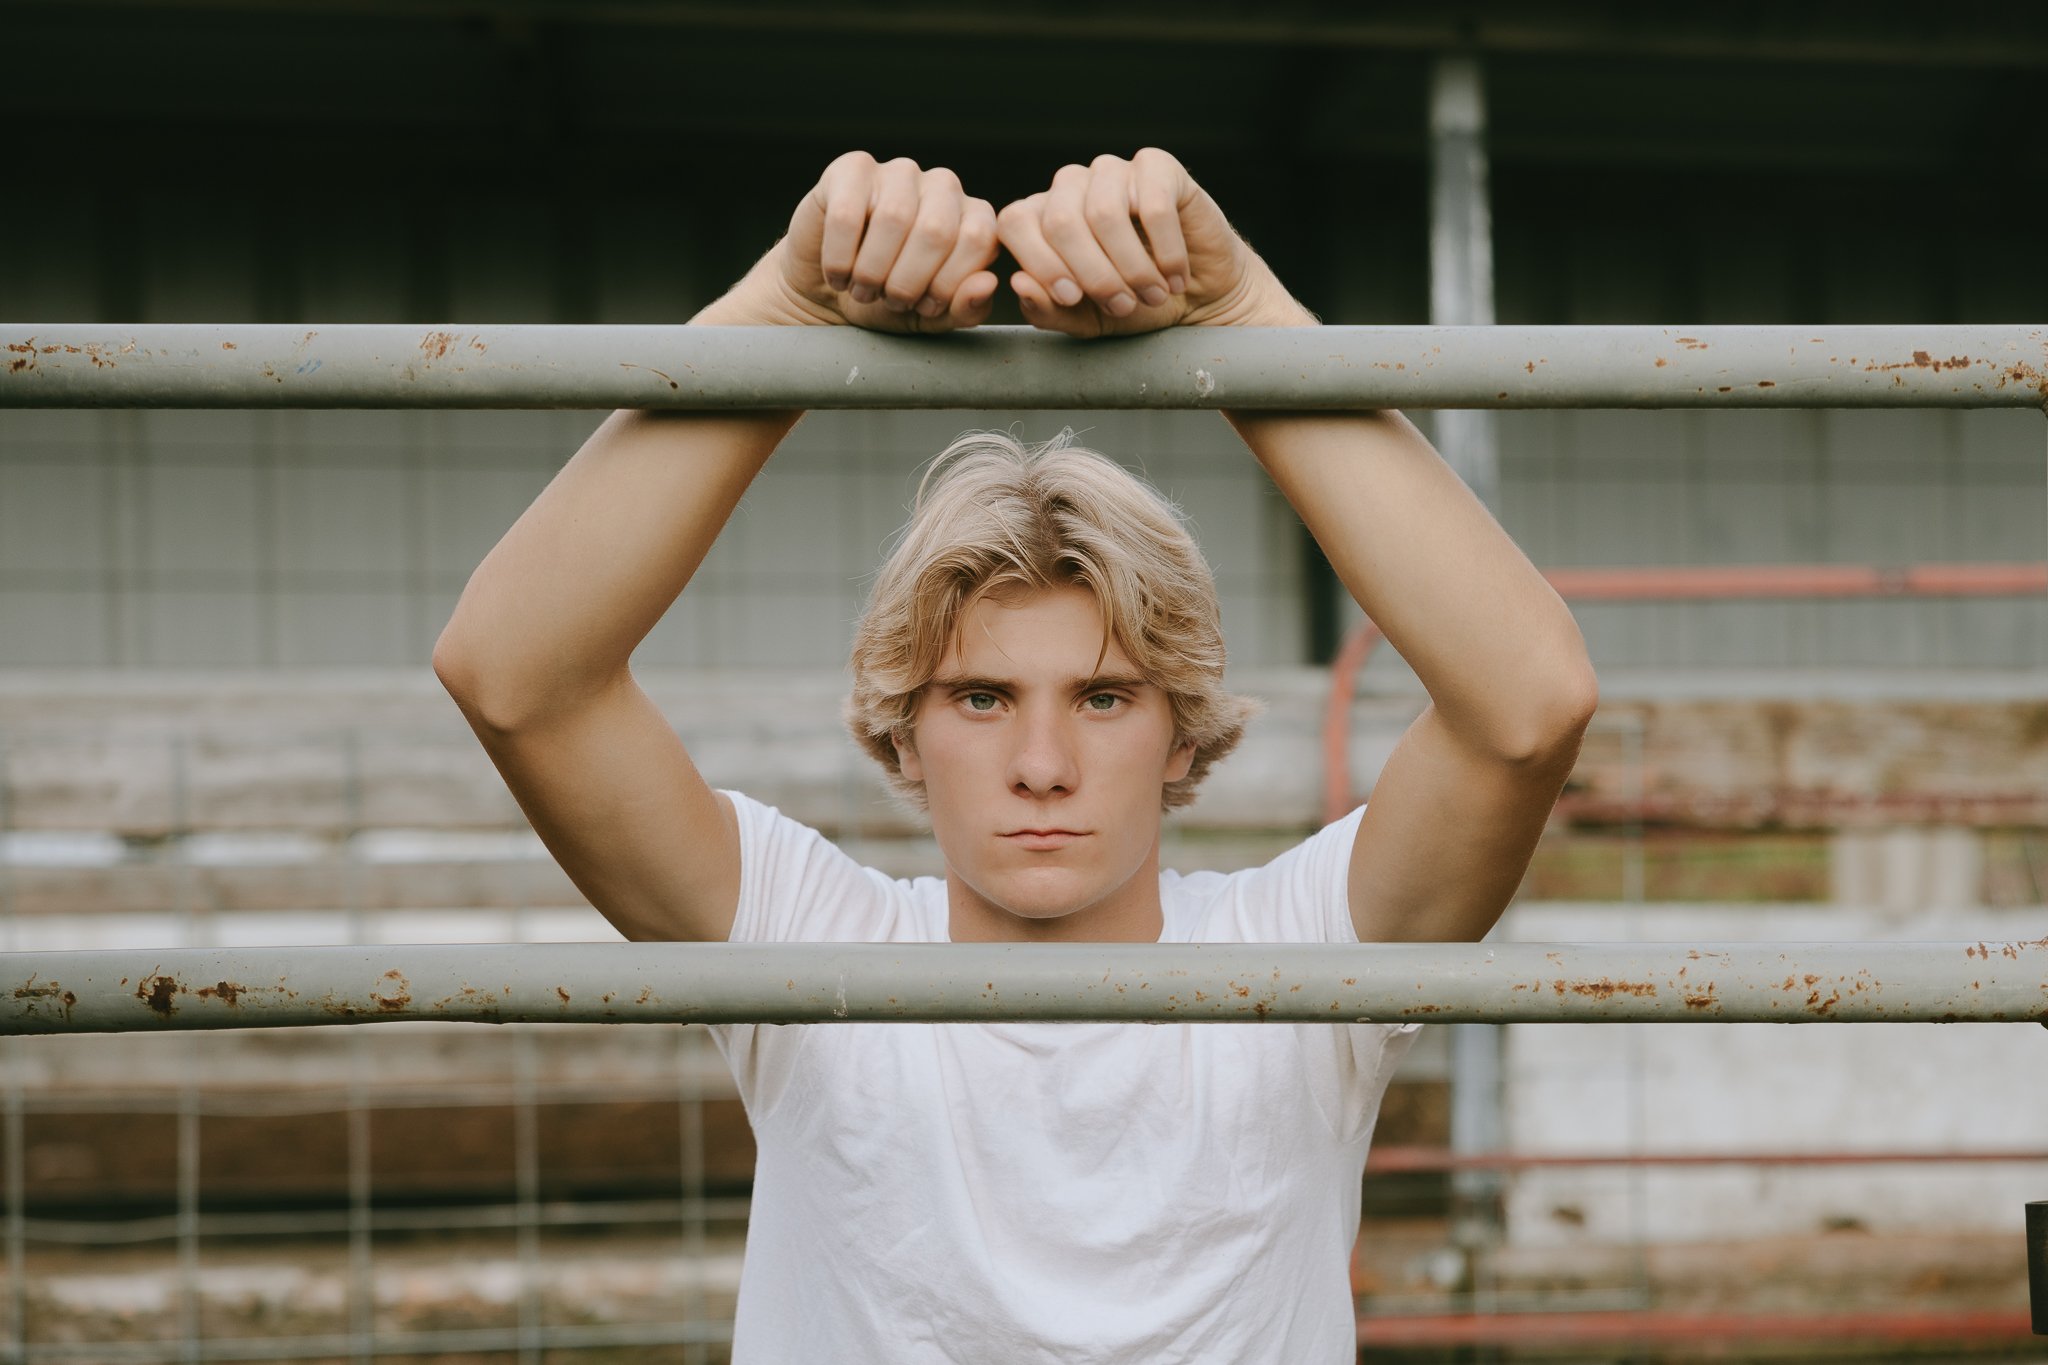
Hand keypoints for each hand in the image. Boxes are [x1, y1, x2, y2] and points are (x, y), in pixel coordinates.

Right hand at [707, 151, 1000, 332]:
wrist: (830, 293)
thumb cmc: (889, 300)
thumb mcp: (933, 316)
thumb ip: (967, 307)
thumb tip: (988, 283)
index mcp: (973, 217)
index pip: (978, 240)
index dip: (948, 284)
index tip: (924, 306)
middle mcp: (943, 186)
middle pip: (937, 230)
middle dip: (908, 281)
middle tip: (888, 300)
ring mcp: (899, 172)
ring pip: (893, 218)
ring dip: (872, 271)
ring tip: (862, 289)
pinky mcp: (852, 169)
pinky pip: (847, 213)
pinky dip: (839, 257)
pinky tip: (838, 274)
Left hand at [996, 149, 1312, 337]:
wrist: (1198, 297)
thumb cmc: (1135, 306)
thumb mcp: (1085, 319)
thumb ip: (1047, 310)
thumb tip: (1018, 283)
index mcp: (1041, 217)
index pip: (1016, 222)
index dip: (1040, 263)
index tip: (1072, 299)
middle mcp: (1071, 186)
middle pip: (1060, 219)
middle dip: (1092, 275)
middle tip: (1122, 306)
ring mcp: (1112, 172)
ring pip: (1104, 212)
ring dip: (1131, 266)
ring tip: (1152, 294)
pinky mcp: (1157, 167)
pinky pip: (1153, 204)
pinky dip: (1165, 250)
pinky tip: (1175, 275)